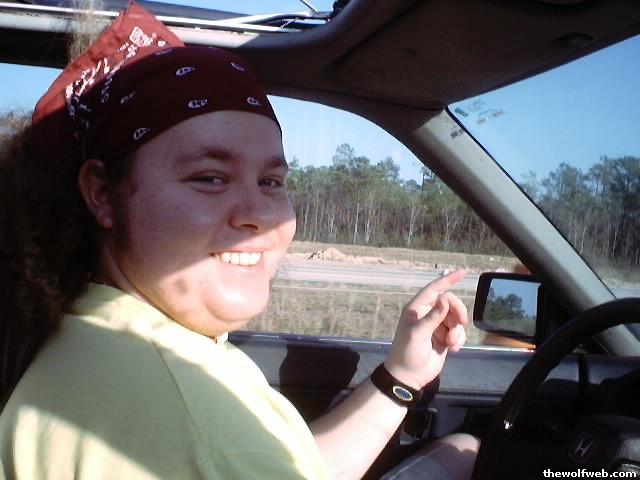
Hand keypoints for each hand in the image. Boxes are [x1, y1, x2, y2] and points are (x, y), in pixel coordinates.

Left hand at [385, 269, 468, 389]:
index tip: (463, 272)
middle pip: (450, 303)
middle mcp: (427, 314)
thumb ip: (433, 317)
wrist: (409, 376)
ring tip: (450, 344)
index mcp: (417, 309)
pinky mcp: (444, 338)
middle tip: (462, 322)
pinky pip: (459, 332)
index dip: (448, 280)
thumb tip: (445, 299)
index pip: (434, 289)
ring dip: (457, 331)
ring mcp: (436, 326)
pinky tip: (453, 349)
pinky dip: (459, 339)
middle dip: (457, 312)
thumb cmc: (407, 352)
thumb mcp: (418, 334)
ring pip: (456, 319)